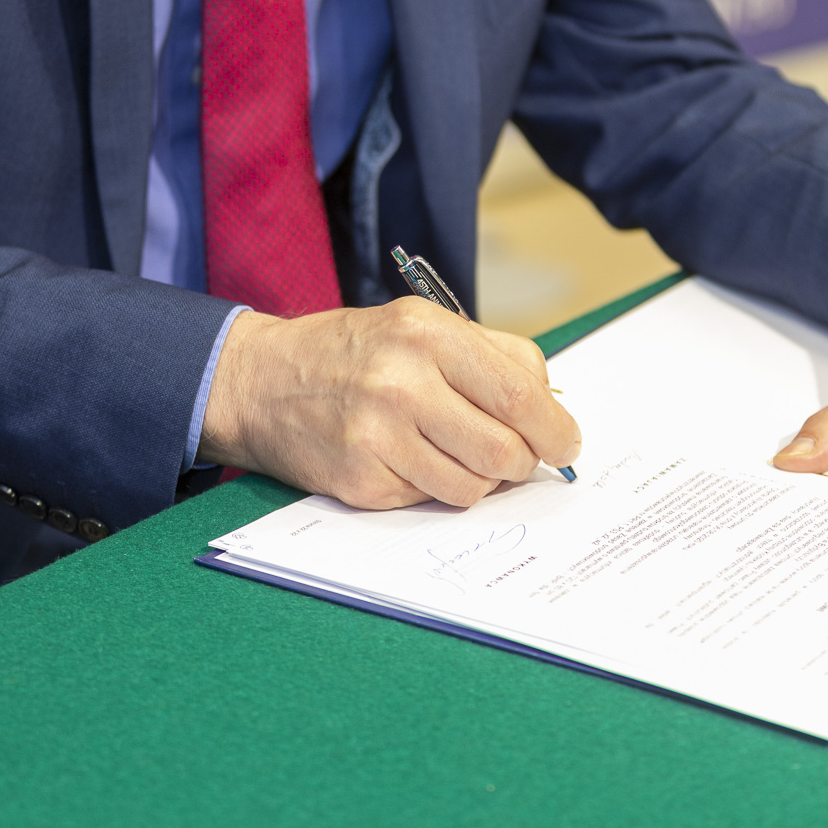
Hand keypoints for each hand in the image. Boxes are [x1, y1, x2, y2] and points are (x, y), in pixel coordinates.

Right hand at [200, 298, 581, 509]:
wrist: (261, 380)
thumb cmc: (353, 352)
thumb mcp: (419, 326)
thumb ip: (491, 358)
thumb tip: (553, 410)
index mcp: (427, 334)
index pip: (521, 395)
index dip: (556, 429)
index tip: (566, 444)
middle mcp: (402, 382)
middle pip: (505, 450)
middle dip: (523, 463)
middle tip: (518, 459)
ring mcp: (378, 435)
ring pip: (474, 487)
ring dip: (480, 479)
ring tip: (456, 453)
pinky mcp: (360, 480)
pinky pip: (430, 500)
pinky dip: (434, 488)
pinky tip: (409, 460)